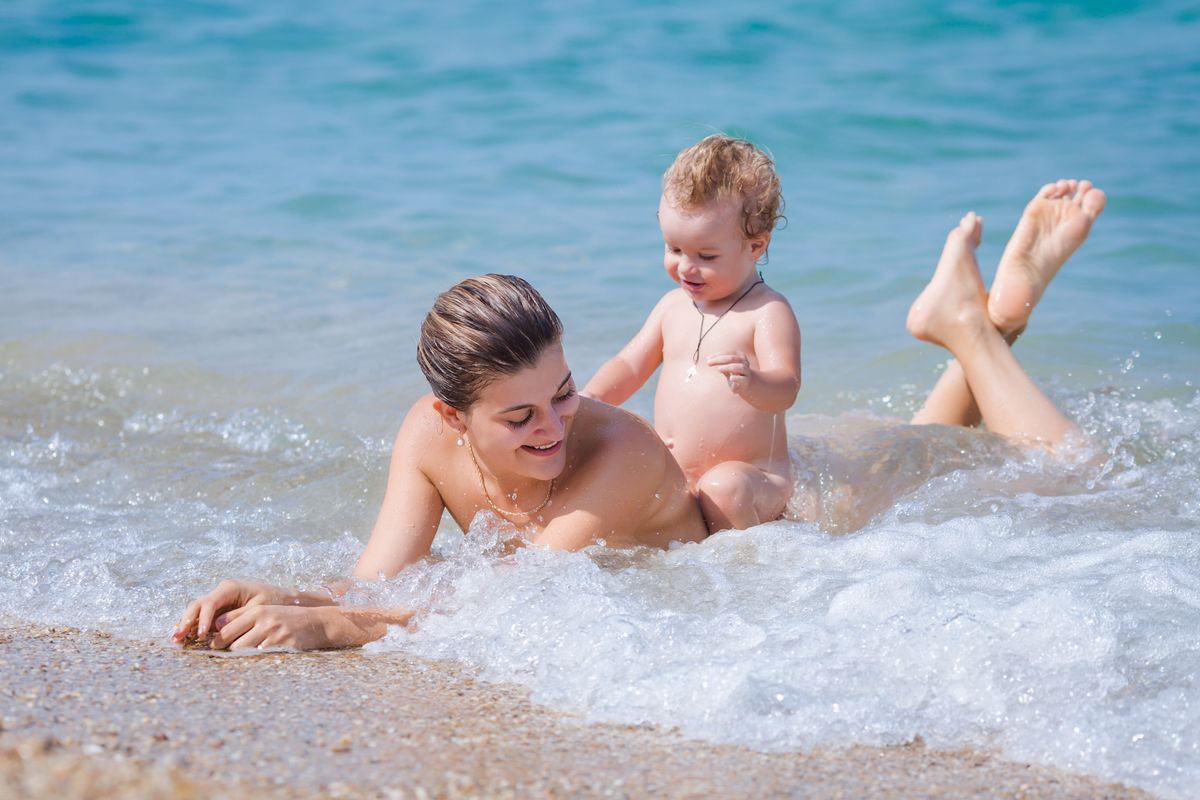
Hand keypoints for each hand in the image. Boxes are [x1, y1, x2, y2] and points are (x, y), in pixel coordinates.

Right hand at [172, 579, 289, 644]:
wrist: (283, 600)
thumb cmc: (273, 602)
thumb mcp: (259, 608)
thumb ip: (238, 616)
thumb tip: (218, 626)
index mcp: (230, 588)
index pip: (210, 603)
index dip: (203, 619)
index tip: (201, 634)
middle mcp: (220, 594)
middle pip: (197, 605)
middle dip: (186, 621)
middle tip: (178, 637)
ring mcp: (218, 603)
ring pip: (196, 612)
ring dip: (185, 625)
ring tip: (176, 640)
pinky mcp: (218, 612)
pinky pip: (201, 619)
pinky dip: (193, 628)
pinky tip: (184, 639)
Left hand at [207, 604, 335, 651]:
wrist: (317, 623)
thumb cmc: (286, 618)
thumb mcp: (265, 611)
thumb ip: (241, 617)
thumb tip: (215, 626)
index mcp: (257, 610)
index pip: (226, 627)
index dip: (216, 639)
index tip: (214, 646)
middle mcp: (265, 621)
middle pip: (232, 642)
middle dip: (225, 650)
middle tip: (223, 655)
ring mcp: (275, 635)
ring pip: (244, 652)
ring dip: (240, 657)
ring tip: (241, 657)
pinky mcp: (284, 647)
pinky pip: (261, 659)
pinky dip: (256, 661)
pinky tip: (257, 661)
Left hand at [706, 352, 753, 395]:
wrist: (749, 385)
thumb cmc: (736, 374)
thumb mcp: (728, 367)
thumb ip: (720, 363)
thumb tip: (707, 359)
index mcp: (739, 356)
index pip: (728, 353)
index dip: (717, 355)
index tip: (707, 359)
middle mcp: (744, 362)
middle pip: (732, 358)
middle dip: (719, 360)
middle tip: (708, 363)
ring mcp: (746, 372)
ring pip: (739, 367)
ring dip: (728, 367)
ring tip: (719, 369)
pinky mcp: (747, 381)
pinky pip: (743, 379)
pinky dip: (737, 378)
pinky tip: (731, 378)